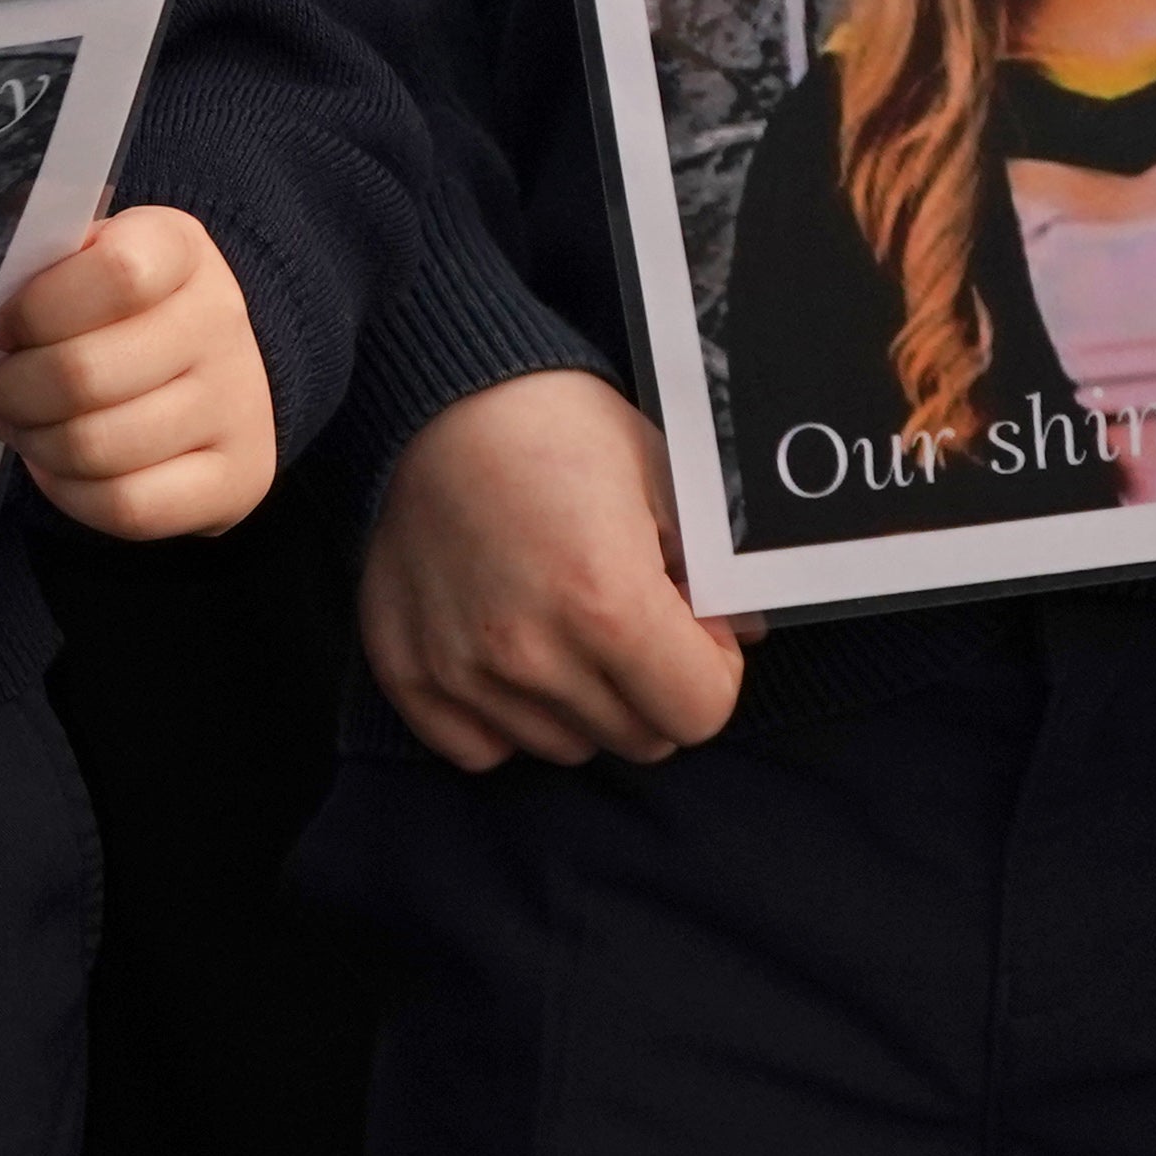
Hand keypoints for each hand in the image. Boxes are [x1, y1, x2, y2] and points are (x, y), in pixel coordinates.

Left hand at [0, 208, 275, 536]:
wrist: (207, 362)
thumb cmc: (112, 311)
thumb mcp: (82, 259)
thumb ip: (39, 270)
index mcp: (181, 251)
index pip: (118, 275)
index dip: (37, 310)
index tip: (6, 328)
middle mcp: (223, 322)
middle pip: (85, 375)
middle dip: (12, 391)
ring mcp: (238, 402)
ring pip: (96, 447)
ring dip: (35, 442)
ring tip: (27, 425)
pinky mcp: (237, 475)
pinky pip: (126, 505)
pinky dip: (70, 492)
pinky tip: (60, 466)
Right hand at [359, 368, 750, 769]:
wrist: (446, 406)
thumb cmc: (567, 432)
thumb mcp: (669, 482)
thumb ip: (716, 572)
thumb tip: (745, 634)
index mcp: (609, 605)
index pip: (700, 713)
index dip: (716, 670)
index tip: (699, 628)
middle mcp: (532, 655)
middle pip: (639, 739)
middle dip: (659, 689)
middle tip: (641, 623)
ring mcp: (464, 672)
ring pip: (565, 748)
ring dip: (588, 705)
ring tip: (575, 626)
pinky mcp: (409, 676)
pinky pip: (482, 749)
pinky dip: (510, 718)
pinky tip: (519, 652)